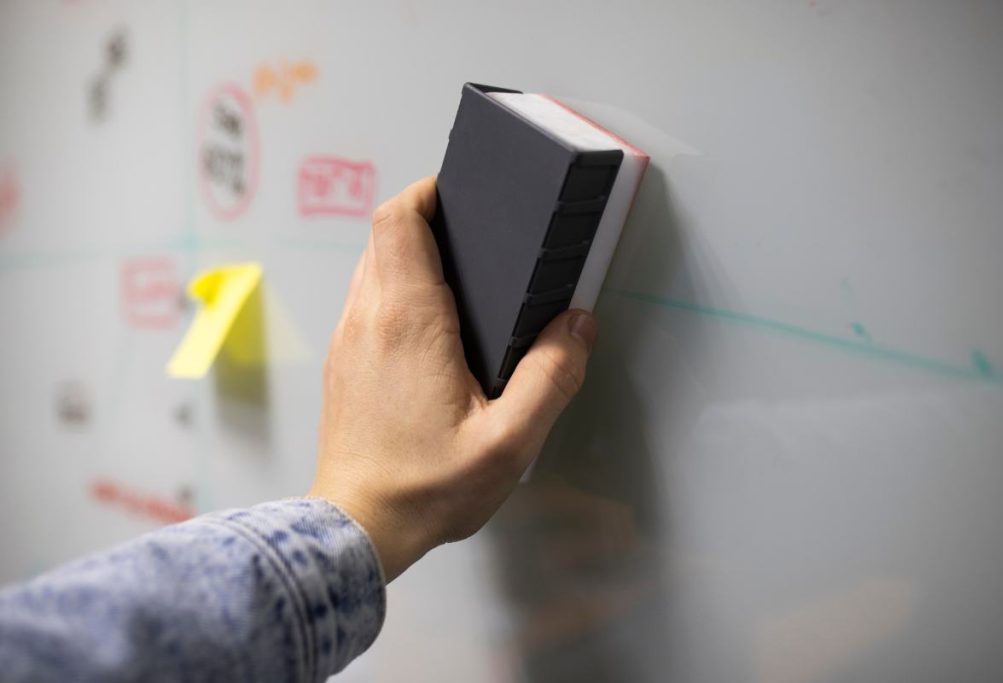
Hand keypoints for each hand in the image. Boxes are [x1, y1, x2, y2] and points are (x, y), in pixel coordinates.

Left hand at [308, 177, 596, 581]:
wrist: (357, 528)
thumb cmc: (425, 489)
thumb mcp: (509, 442)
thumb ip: (551, 378)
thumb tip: (576, 327)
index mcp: (408, 321)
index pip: (399, 220)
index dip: (428, 193)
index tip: (461, 195)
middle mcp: (367, 319)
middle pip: (386, 236)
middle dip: (427, 221)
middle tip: (474, 238)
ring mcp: (347, 340)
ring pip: (372, 267)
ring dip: (410, 257)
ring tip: (459, 281)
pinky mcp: (342, 363)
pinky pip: (365, 301)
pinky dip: (395, 291)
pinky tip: (431, 329)